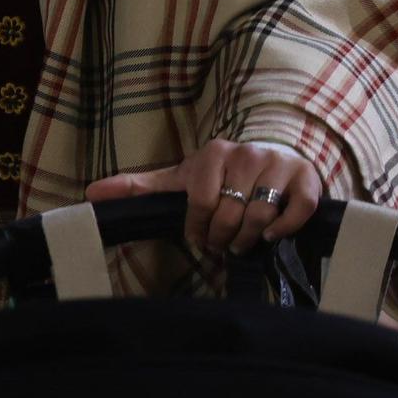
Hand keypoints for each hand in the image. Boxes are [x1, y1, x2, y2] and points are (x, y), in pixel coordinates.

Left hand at [85, 140, 322, 255]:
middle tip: (221, 244)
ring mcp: (279, 165)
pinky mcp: (307, 179)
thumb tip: (90, 193)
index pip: (201, 201)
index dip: (198, 228)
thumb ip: (139, 187)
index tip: (199, 237)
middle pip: (230, 212)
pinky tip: (270, 235)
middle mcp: (248, 154)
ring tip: (242, 243)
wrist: (275, 158)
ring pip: (260, 215)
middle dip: (222, 237)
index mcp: (213, 153)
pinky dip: (283, 228)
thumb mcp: (181, 178)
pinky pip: (298, 210)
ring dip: (248, 239)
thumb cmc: (222, 174)